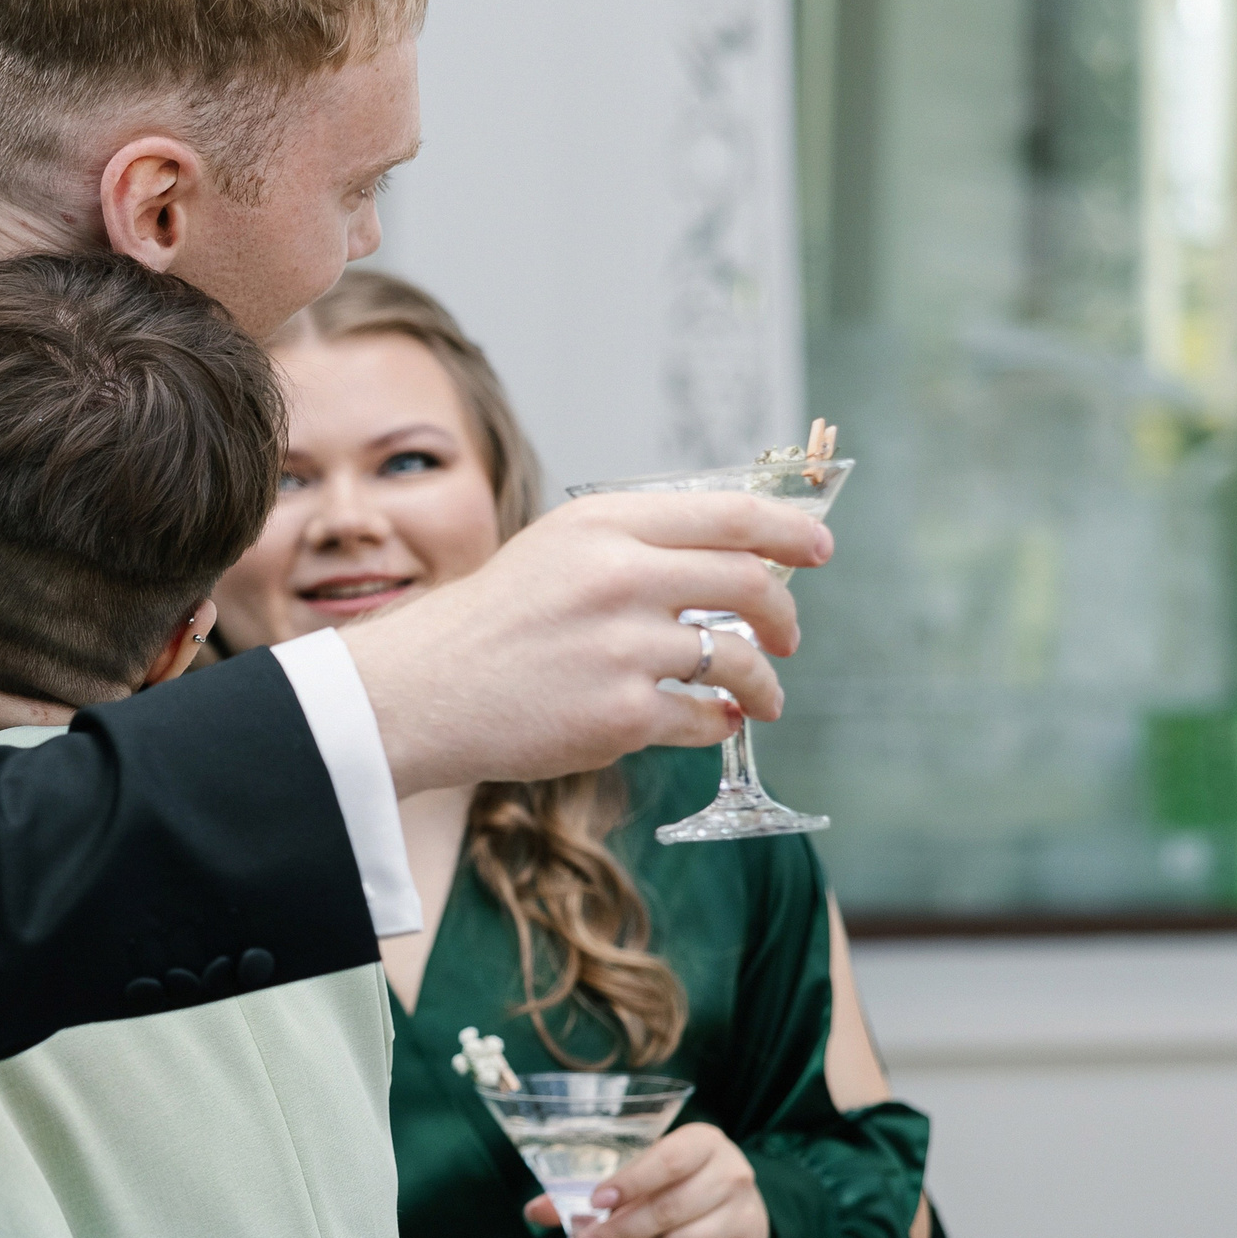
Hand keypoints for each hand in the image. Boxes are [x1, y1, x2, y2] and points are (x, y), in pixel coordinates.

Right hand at [340, 491, 829, 793]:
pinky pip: (706, 717)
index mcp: (602, 525)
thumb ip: (634, 545)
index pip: (730, 515)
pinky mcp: (621, 715)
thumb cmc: (489, 625)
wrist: (419, 693)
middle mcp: (618, 576)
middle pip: (749, 583)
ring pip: (737, 657)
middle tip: (789, 636)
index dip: (790, 531)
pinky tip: (713, 721)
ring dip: (764, 681)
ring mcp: (622, 648)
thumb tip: (735, 556)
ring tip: (762, 696)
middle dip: (785, 614)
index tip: (817, 549)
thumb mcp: (555, 552)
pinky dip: (720, 722)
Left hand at [527, 1122, 769, 1237]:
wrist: (735, 1205)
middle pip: (670, 1210)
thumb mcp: (640, 1171)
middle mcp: (732, 1174)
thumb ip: (587, 1188)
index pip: (667, 1160)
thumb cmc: (675, 1182)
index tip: (595, 1201)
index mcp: (704, 1142)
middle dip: (619, 1232)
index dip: (630, 1182)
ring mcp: (746, 1216)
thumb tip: (534, 1211)